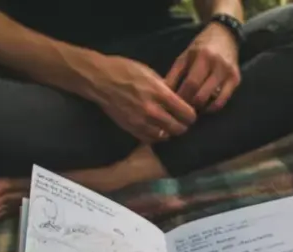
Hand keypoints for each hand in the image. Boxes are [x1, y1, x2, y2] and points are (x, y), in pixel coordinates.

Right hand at [71, 52, 196, 143]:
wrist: (100, 80)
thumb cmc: (126, 70)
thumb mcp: (150, 73)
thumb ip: (166, 88)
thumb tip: (180, 99)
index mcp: (160, 93)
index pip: (187, 113)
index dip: (191, 115)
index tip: (190, 113)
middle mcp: (152, 110)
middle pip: (179, 128)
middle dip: (183, 125)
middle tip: (182, 121)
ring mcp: (141, 122)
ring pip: (166, 137)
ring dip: (170, 132)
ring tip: (169, 125)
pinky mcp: (132, 129)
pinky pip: (151, 140)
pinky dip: (157, 136)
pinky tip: (157, 129)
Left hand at [166, 23, 240, 112]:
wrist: (226, 35)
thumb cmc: (201, 47)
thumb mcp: (185, 56)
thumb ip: (174, 74)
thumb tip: (164, 93)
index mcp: (203, 56)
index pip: (190, 84)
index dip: (181, 97)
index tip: (173, 104)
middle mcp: (218, 65)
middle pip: (201, 94)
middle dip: (190, 105)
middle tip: (182, 109)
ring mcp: (229, 73)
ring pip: (213, 101)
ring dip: (201, 108)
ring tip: (193, 108)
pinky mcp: (236, 80)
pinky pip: (224, 101)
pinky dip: (213, 107)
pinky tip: (206, 107)